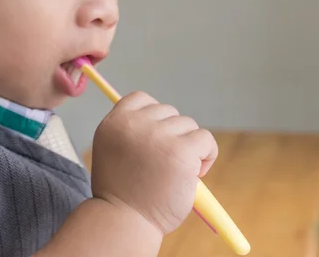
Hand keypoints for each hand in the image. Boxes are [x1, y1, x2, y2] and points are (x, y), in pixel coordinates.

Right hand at [91, 91, 217, 235]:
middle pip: (167, 112)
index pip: (141, 98)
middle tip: (165, 163)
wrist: (125, 221)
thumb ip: (128, 131)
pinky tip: (195, 173)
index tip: (154, 138)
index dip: (153, 116)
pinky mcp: (181, 150)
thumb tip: (159, 118)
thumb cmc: (122, 192)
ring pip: (187, 125)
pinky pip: (205, 139)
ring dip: (188, 146)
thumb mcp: (112, 150)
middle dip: (172, 134)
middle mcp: (134, 123)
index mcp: (114, 122)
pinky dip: (207, 154)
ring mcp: (157, 135)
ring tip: (177, 172)